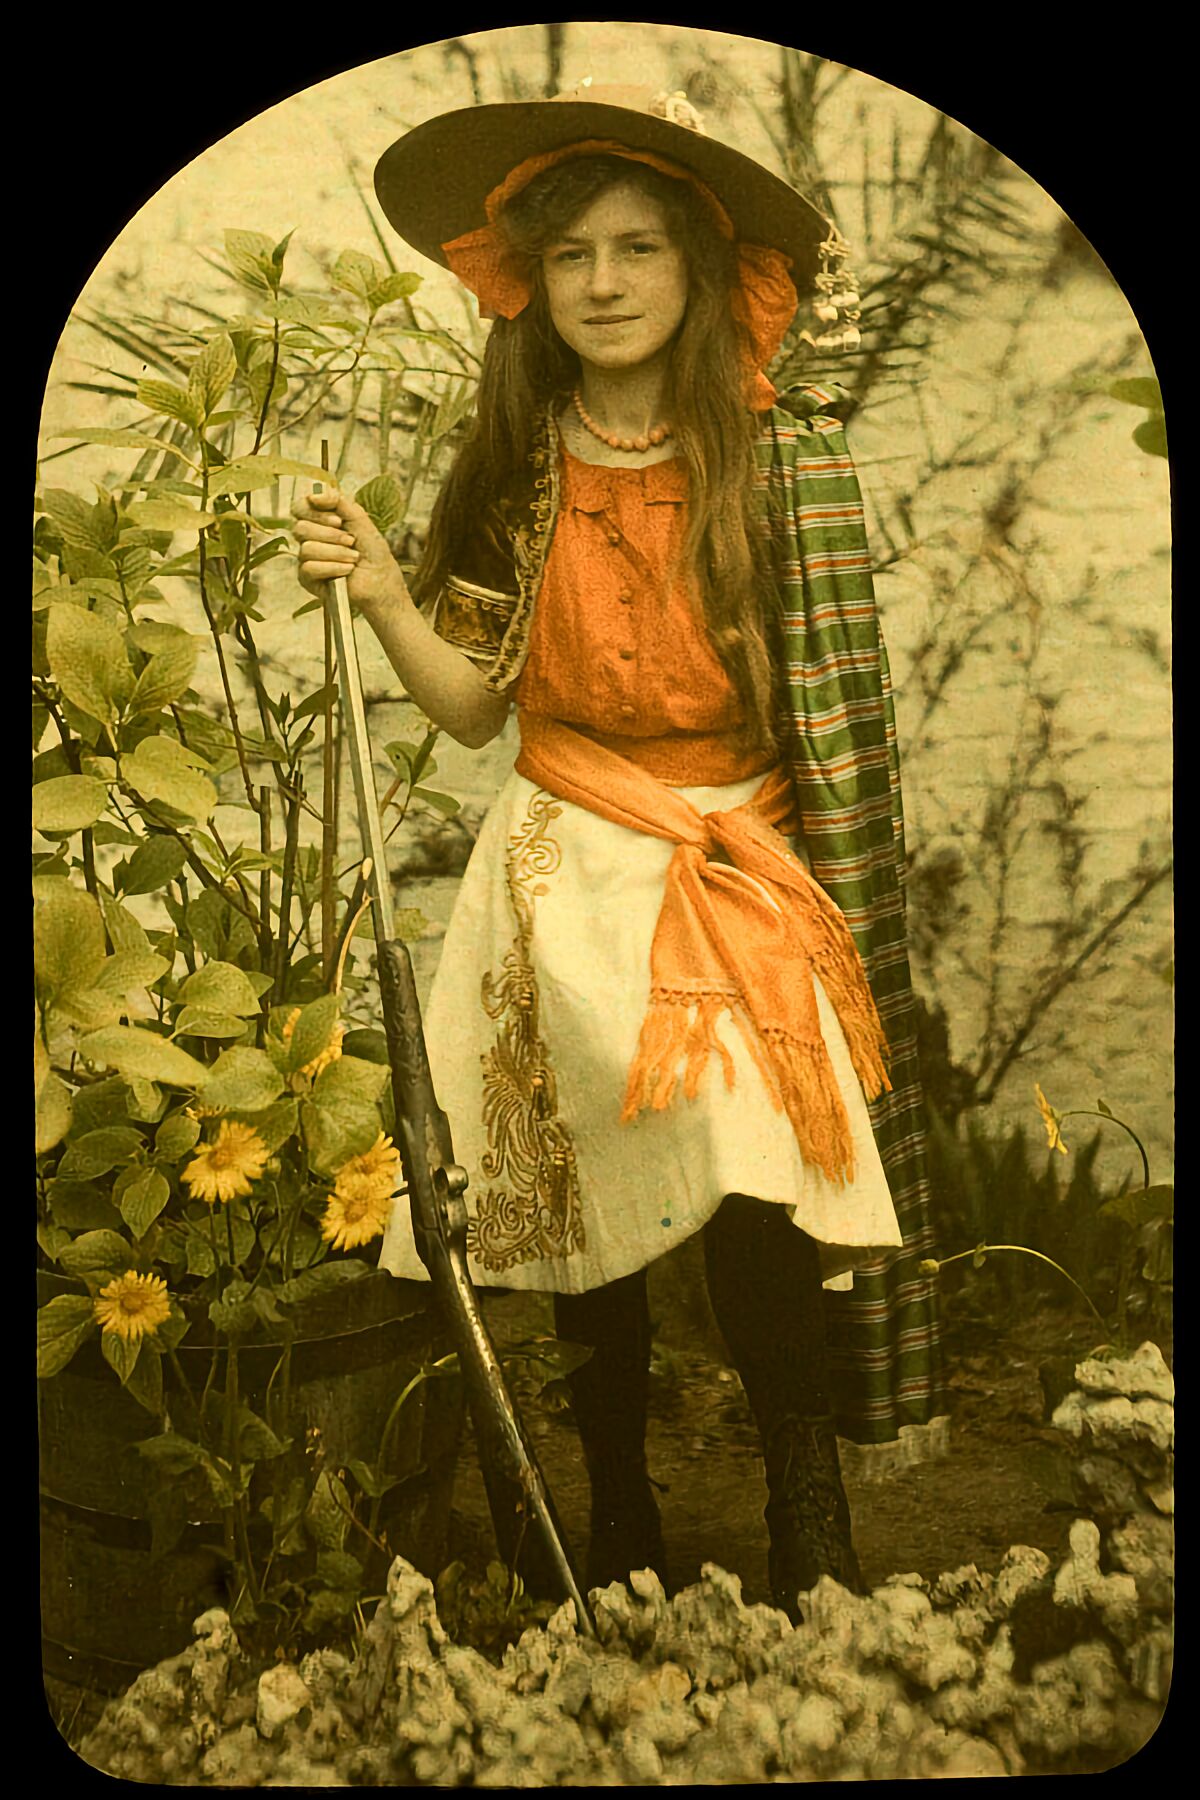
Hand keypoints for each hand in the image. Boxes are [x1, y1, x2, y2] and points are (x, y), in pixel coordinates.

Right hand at [291, 486, 403, 614]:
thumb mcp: (359, 519)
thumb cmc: (372, 551)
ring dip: (336, 553)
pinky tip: (346, 571)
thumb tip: (313, 496)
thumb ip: (338, 501)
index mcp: (319, 521)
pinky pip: (309, 568)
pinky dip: (332, 568)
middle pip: (300, 528)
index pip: (300, 508)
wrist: (382, 580)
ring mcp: (306, 559)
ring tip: (353, 559)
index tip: (339, 521)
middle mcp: (309, 538)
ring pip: (307, 548)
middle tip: (351, 541)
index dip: (316, 513)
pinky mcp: (307, 579)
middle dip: (330, 535)